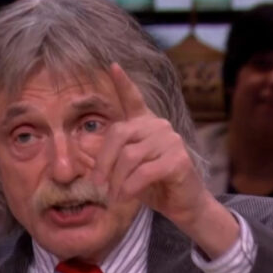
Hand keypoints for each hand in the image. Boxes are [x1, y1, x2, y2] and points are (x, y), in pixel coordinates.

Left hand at [92, 63, 239, 256]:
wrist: (184, 206)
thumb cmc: (154, 187)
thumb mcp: (128, 170)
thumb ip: (113, 158)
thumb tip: (88, 158)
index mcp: (146, 125)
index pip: (134, 99)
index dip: (123, 83)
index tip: (113, 66)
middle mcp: (159, 126)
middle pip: (118, 135)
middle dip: (103, 162)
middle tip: (97, 184)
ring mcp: (170, 140)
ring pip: (129, 157)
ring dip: (116, 181)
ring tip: (114, 197)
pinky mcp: (178, 159)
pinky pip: (143, 172)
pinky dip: (130, 188)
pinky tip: (126, 197)